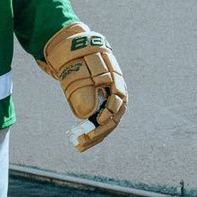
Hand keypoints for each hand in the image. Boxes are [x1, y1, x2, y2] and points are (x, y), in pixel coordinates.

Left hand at [41, 23, 126, 150]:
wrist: (78, 51)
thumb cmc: (79, 59)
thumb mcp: (78, 70)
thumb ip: (83, 88)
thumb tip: (87, 114)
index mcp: (115, 80)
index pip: (118, 100)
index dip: (109, 111)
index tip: (97, 120)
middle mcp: (116, 93)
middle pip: (115, 116)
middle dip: (101, 129)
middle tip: (85, 138)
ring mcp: (110, 101)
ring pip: (108, 123)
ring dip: (96, 136)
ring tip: (80, 145)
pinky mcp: (102, 108)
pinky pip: (101, 124)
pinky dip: (92, 134)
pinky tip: (80, 144)